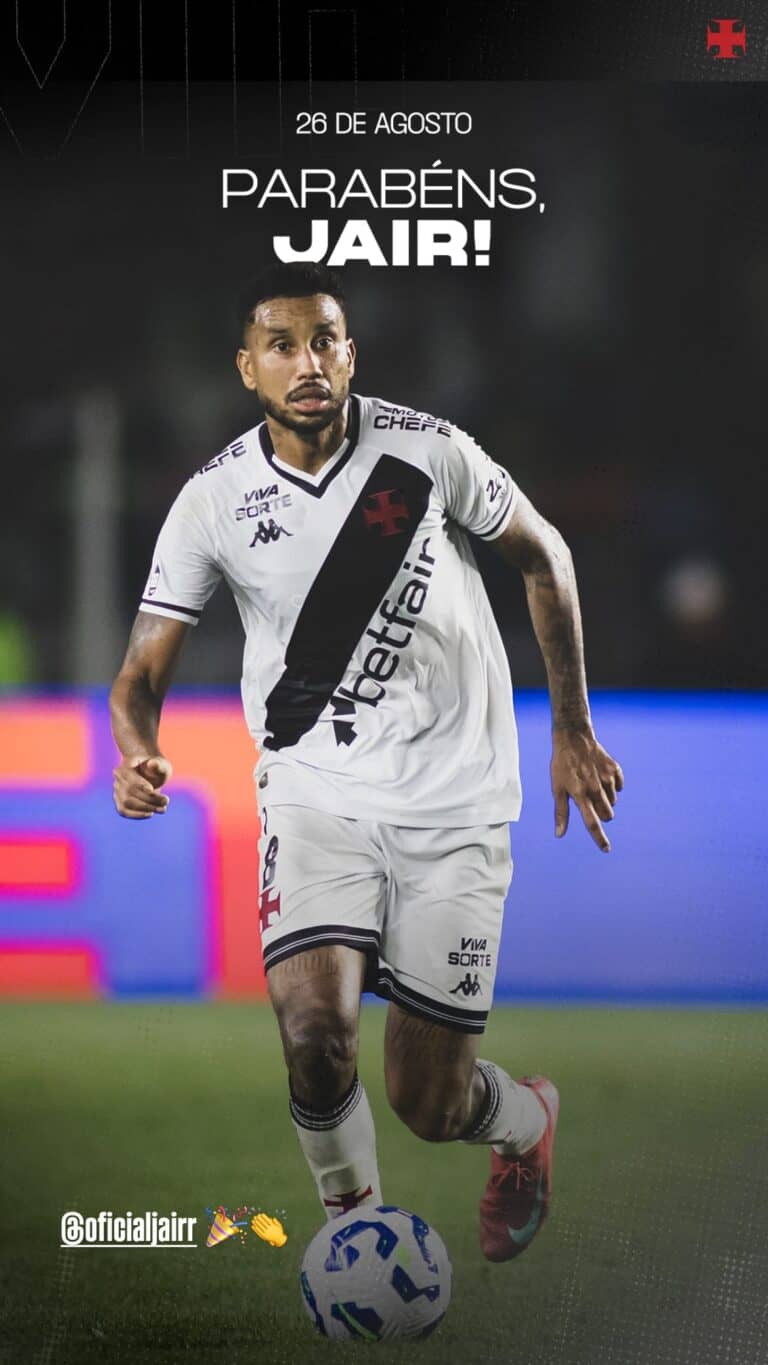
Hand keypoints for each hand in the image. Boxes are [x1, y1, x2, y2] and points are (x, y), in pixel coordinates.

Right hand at [113, 754, 172, 818]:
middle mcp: (118, 777)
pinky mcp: (119, 801)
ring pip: (126, 803)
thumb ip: (159, 765)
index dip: (141, 785)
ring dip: (145, 808)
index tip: (153, 790)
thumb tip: (152, 764)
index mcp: (126, 765)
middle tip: (165, 801)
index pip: (130, 776)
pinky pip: (123, 811)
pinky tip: (150, 813)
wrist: (150, 773)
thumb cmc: (157, 767)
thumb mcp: (162, 765)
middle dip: (149, 799)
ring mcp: (117, 789)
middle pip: (129, 791)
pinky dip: (137, 814)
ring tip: (162, 809)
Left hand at [250, 1213, 287, 1246]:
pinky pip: (259, 1232)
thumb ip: (276, 1221)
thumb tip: (272, 1218)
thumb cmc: (279, 1231)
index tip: (260, 1214)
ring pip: (260, 1228)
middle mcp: (269, 1230)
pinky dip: (255, 1229)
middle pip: (263, 1224)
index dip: (264, 1217)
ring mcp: (266, 1234)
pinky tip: (252, 1226)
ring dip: (256, 1224)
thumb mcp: (279, 1225)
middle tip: (255, 1216)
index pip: (267, 1220)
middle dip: (259, 1219)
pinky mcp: (264, 1237)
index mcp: (273, 1226)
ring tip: (252, 1220)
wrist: (279, 1240)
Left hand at [550, 729, 623, 851]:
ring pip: (613, 802)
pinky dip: (612, 785)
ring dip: (605, 799)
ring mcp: (607, 779)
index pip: (592, 823)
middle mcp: (596, 789)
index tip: (606, 849)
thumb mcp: (557, 788)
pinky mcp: (615, 769)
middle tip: (589, 800)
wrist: (573, 737)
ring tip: (592, 784)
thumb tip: (559, 835)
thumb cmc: (562, 765)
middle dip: (601, 814)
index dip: (599, 838)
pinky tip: (601, 776)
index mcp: (580, 796)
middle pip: (607, 815)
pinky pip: (619, 786)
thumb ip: (561, 812)